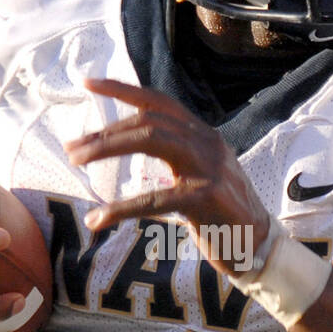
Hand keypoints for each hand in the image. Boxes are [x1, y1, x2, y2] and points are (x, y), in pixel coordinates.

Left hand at [63, 77, 271, 278]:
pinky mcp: (207, 198)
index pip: (159, 101)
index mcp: (204, 136)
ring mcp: (209, 168)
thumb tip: (137, 146)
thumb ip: (177, 157)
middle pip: (148, 120)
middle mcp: (208, 144)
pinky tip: (98, 219)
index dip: (121, 89)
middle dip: (105, 132)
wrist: (261, 249)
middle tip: (72, 149)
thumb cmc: (224, 217)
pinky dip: (121, 208)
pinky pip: (155, 198)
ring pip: (151, 141)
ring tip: (77, 161)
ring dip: (107, 148)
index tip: (86, 82)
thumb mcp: (201, 176)